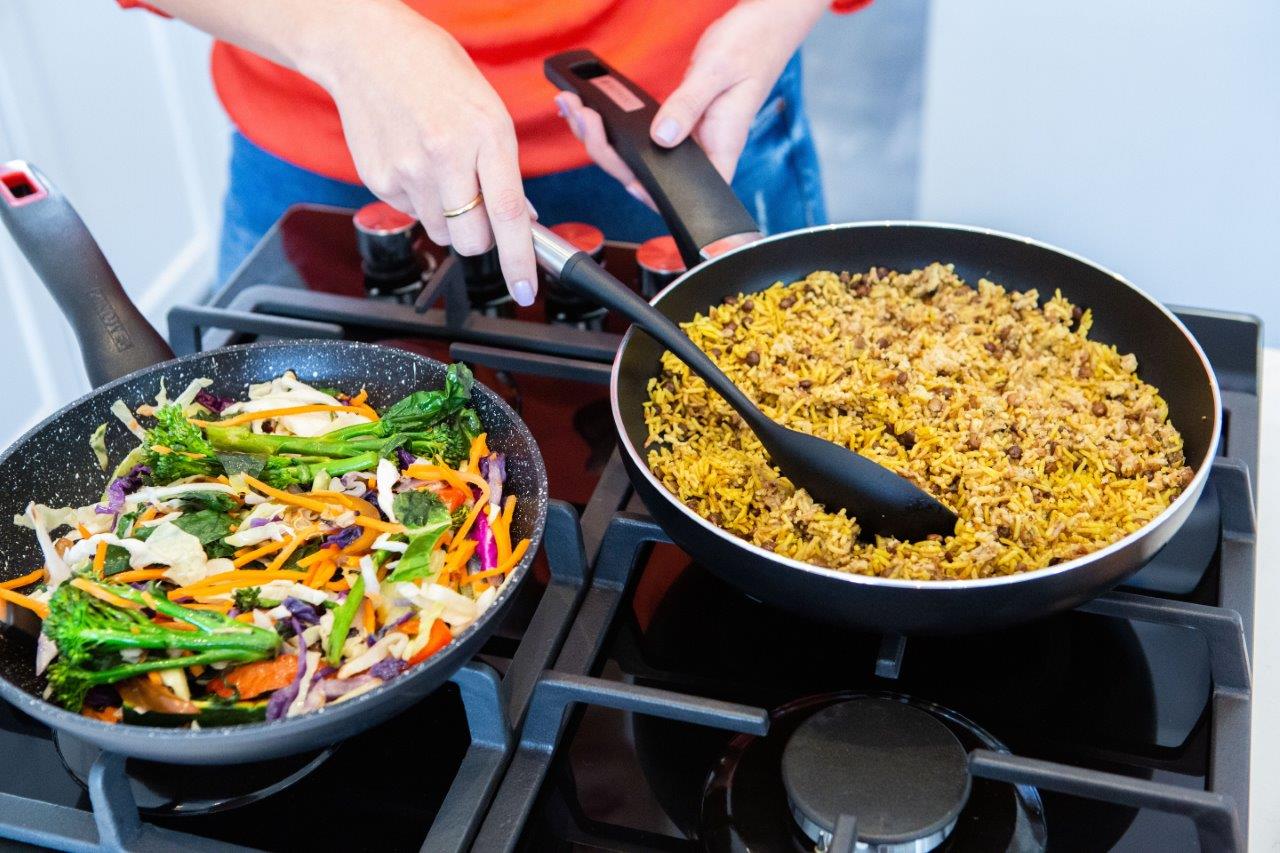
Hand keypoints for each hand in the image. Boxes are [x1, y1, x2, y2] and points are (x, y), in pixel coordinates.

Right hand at [299, 1, 536, 303]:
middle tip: (476, 206)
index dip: (519, 260)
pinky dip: (418, 199)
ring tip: (438, 169)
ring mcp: (409, 171)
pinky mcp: (380, 180)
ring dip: (447, 215)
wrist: (366, 49)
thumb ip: (503, 165)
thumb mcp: (487, 109)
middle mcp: (447, 156)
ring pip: (441, 231)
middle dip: (480, 236)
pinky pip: (411, 215)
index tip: (524, 289)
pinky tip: (413, 160)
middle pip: (471, 240)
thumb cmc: (433, 72)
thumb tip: (519, 217)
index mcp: (487, 133)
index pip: (508, 214)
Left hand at [554, 0, 826, 204]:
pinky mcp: (678, 122)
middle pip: (646, 174)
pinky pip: (639, 134)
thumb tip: (662, 139)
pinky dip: (611, 123)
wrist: (766, 23)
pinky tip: (588, 109)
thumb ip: (689, 106)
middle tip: (582, 116)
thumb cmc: (754, 46)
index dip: (649, 193)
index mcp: (720, 148)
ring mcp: (688, 138)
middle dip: (606, 150)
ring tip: (574, 108)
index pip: (683, 191)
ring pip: (638, 156)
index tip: (620, 172)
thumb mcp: (717, 72)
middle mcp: (701, 151)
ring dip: (601, 137)